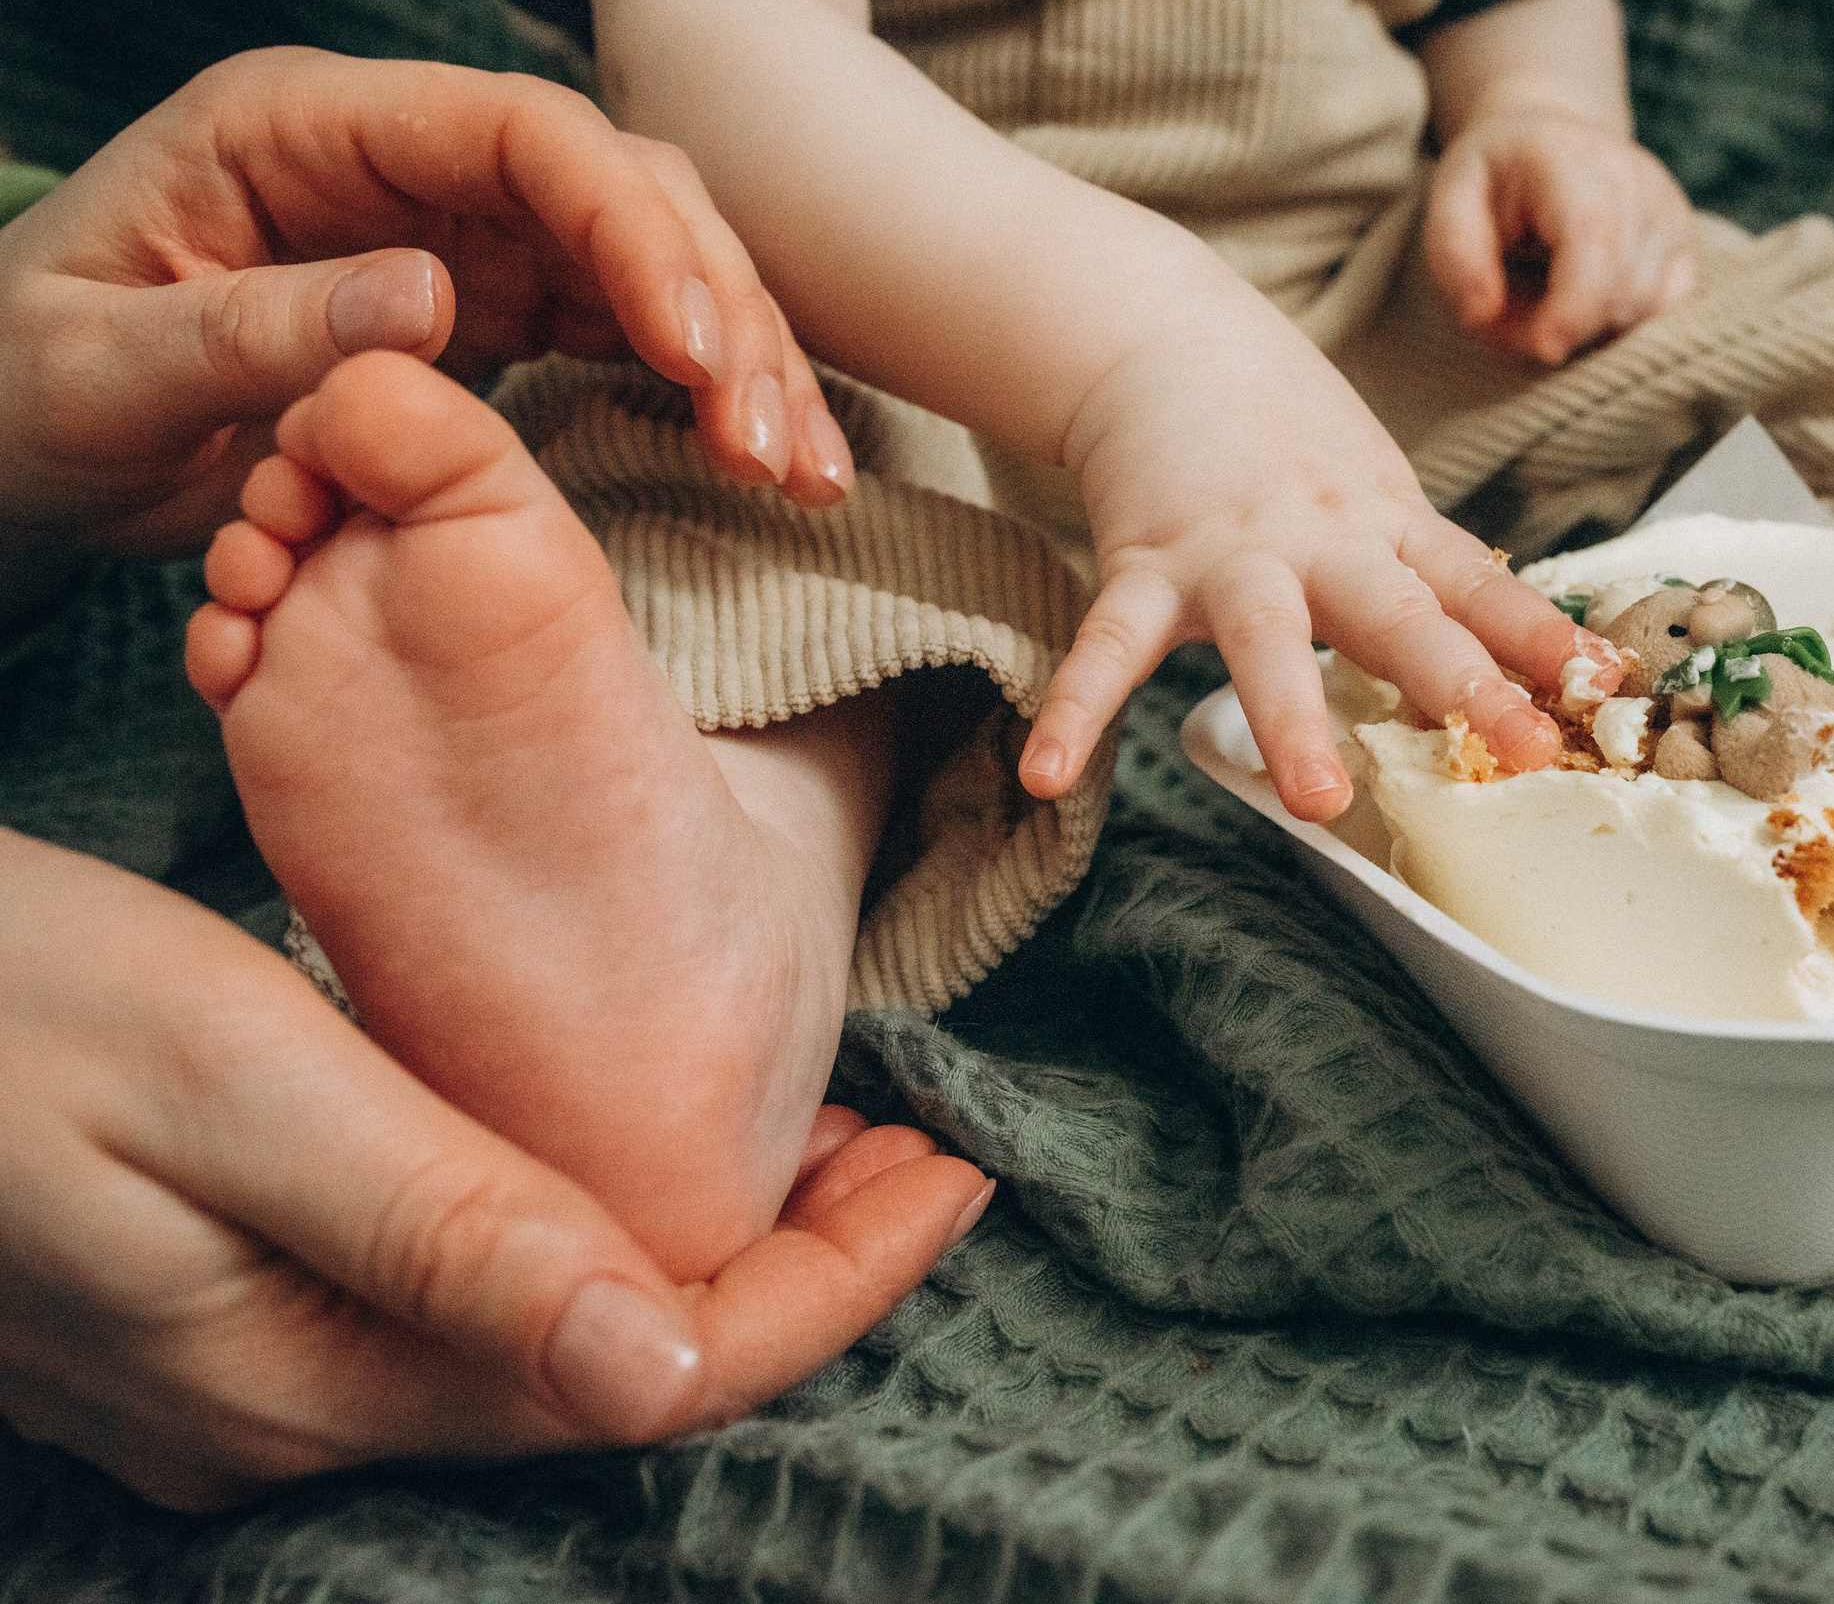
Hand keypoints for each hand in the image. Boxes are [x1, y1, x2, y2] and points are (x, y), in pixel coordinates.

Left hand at [0, 46, 850, 563]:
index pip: (520, 132)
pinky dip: (700, 393)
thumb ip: (256, 328)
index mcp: (304, 129)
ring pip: (645, 259)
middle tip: (765, 435)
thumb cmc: (27, 388)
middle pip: (616, 188)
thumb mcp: (104, 367)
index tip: (692, 346)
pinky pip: (624, 330)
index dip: (627, 225)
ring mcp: (453, 234)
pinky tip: (758, 459)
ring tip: (796, 467)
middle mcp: (402, 165)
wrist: (15, 443)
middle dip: (714, 302)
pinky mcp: (485, 311)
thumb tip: (434, 295)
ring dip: (736, 354)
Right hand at [0, 829, 988, 1509]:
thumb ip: (442, 1228)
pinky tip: (627, 1159)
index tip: (956, 1173)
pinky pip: (459, 1315)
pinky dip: (585, 1243)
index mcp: (318, 1368)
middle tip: (920, 1148)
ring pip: (548, 1349)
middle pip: (618, 1380)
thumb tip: (660, 1369)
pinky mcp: (218, 1323)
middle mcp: (293, 1412)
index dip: (831, 1288)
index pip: (654, 1377)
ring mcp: (247, 1382)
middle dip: (797, 1276)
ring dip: (701, 1256)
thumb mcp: (230, 1080)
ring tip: (825, 1145)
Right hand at [1013, 278, 1623, 822]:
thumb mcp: (1379, 494)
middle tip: (1518, 753)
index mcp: (1389, 527)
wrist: (1166, 336)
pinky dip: (1076, 710)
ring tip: (1313, 804)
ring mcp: (1229, 554)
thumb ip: (1431, 579)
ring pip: (1266, 640)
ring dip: (1292, 718)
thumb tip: (1524, 665)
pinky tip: (1047, 775)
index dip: (1541, 635)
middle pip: (1398, 615)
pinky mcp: (1144, 564)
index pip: (1478, 584)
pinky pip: (1110, 646)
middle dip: (1460, 684)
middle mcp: (1323, 542)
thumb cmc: (1287, 435)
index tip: (1602, 684)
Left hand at [1423, 97, 1698, 365]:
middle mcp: (1637, 179)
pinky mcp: (1686, 247)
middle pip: (1623, 287)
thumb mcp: (1449, 202)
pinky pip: (1667, 315)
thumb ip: (1457, 257)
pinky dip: (1623, 330)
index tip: (1544, 350)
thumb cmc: (1492, 183)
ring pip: (1646, 310)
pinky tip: (1585, 308)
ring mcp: (1669, 212)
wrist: (1548, 146)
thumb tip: (1482, 315)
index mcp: (1572, 159)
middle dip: (1565, 327)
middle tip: (1510, 319)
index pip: (1594, 236)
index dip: (1575, 305)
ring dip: (1590, 333)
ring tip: (1544, 303)